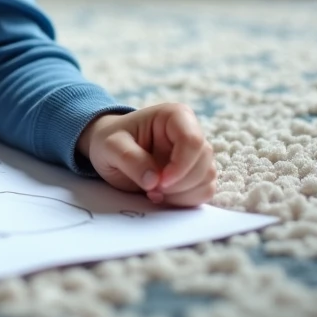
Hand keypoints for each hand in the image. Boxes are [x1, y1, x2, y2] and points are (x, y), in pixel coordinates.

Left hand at [76, 103, 215, 206]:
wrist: (109, 151)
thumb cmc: (111, 141)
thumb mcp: (111, 146)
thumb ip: (130, 159)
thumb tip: (153, 181)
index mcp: (175, 116)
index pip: (192, 140)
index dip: (180, 166)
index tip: (159, 183)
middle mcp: (191, 132)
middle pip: (203, 163)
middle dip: (178, 184)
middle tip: (151, 189)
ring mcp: (196, 154)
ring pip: (206, 179)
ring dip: (181, 194)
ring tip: (153, 191)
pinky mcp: (196, 173)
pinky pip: (204, 191)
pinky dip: (184, 200)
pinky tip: (162, 196)